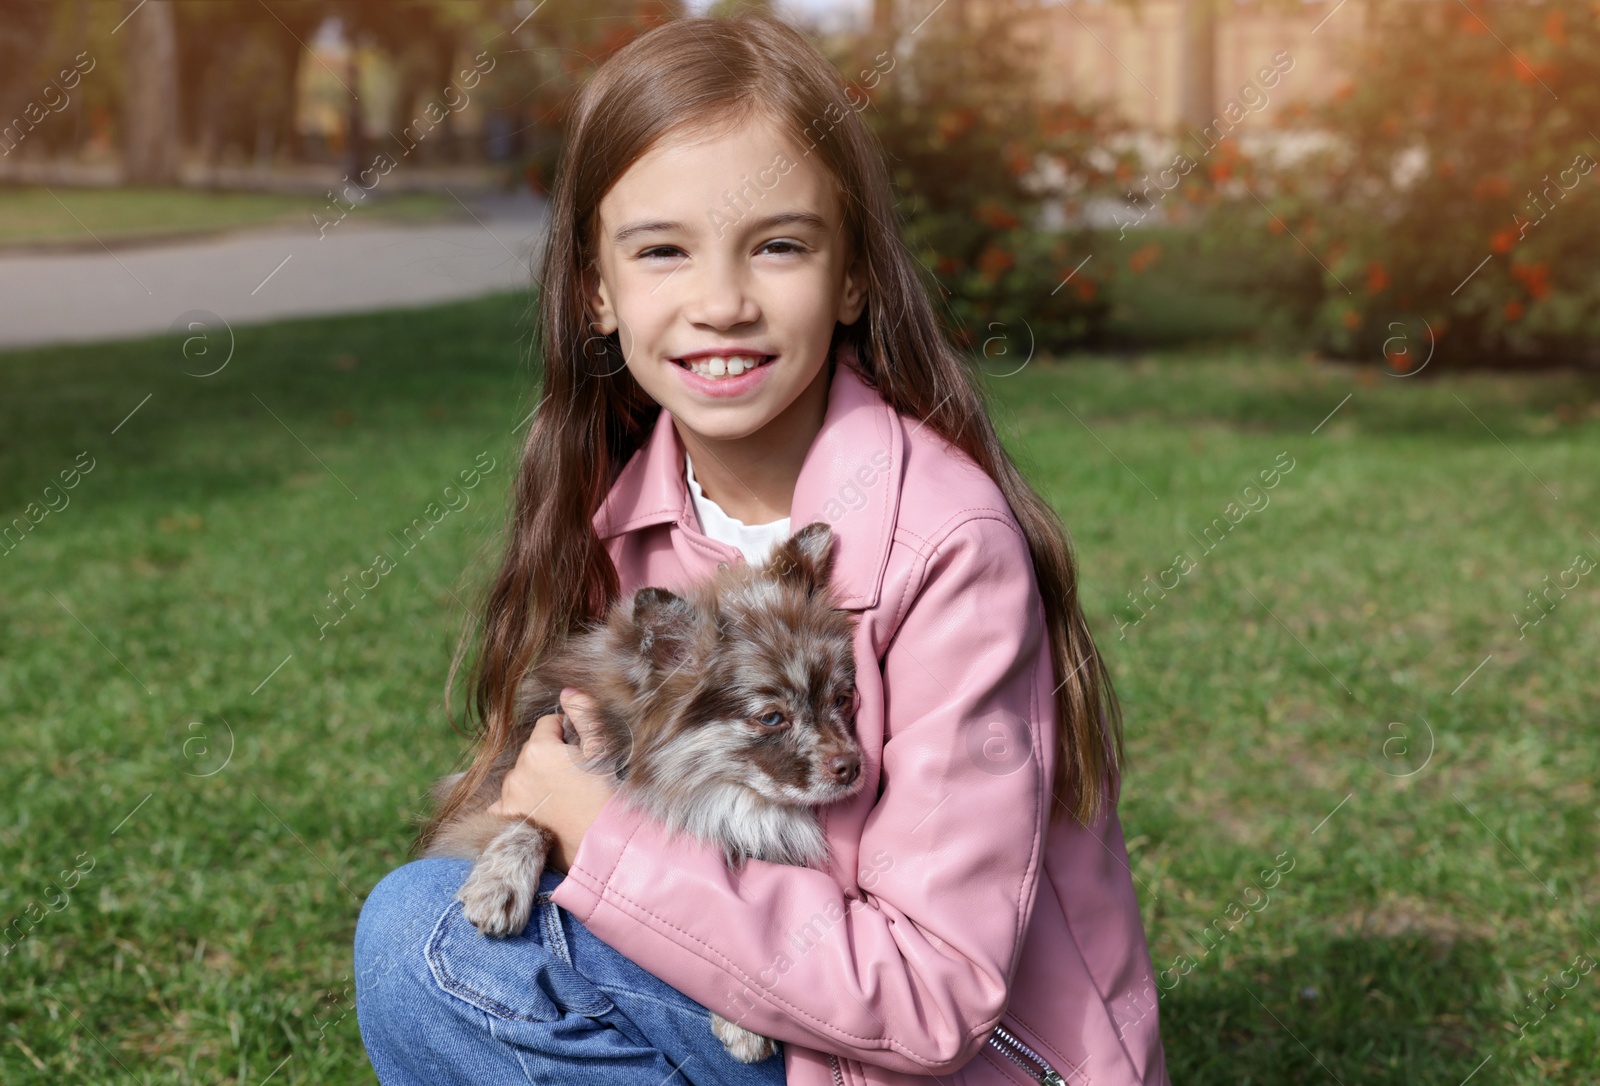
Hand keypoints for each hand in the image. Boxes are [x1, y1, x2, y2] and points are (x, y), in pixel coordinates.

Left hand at [486, 688, 616, 872]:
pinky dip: (515, 805)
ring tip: (563, 797)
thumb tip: (568, 691)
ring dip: (535, 780)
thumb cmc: (609, 794)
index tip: (582, 750)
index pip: (547, 725)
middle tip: (577, 776)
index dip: (567, 733)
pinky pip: (502, 805)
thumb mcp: (602, 749)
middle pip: (533, 751)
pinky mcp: (511, 822)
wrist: (606, 843)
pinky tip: (535, 810)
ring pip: (520, 776)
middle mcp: (518, 772)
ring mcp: (511, 799)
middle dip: (550, 757)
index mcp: (539, 750)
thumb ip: (583, 714)